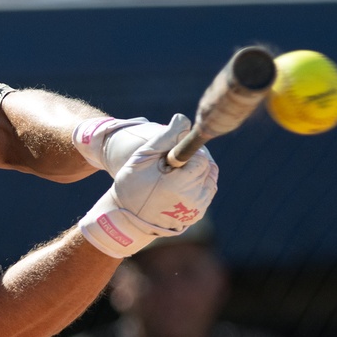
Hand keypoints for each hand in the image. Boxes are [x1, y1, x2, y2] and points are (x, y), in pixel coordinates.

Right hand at [79, 114, 218, 257]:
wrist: (127, 217)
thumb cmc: (132, 184)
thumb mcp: (143, 157)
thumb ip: (165, 137)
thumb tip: (184, 120)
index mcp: (180, 184)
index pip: (200, 158)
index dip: (186, 154)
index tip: (170, 159)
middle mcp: (192, 199)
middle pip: (206, 168)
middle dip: (192, 163)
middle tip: (171, 167)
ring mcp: (196, 209)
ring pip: (209, 179)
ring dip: (196, 173)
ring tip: (176, 175)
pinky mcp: (197, 215)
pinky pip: (206, 192)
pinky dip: (197, 185)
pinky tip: (179, 185)